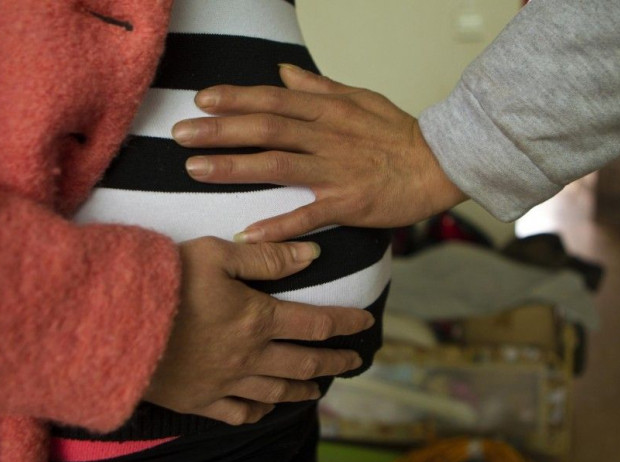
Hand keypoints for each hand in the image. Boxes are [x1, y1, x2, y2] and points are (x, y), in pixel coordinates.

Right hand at [144, 236, 372, 425]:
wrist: (110, 325)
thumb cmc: (163, 282)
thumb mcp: (216, 255)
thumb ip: (266, 256)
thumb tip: (312, 254)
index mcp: (257, 319)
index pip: (316, 323)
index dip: (346, 323)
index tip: (367, 324)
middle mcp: (248, 356)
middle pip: (304, 362)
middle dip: (334, 361)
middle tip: (355, 361)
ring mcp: (224, 383)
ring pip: (277, 392)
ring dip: (304, 389)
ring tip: (319, 387)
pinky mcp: (198, 400)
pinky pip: (237, 413)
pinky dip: (257, 412)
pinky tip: (265, 409)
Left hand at [172, 64, 467, 242]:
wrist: (440, 164)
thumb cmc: (400, 134)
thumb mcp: (360, 99)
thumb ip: (319, 88)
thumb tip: (283, 72)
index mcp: (328, 111)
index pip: (273, 99)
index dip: (235, 98)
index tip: (202, 100)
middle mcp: (326, 137)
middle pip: (265, 129)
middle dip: (219, 130)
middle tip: (180, 133)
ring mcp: (335, 171)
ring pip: (277, 165)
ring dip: (234, 167)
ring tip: (195, 169)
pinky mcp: (348, 203)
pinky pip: (308, 214)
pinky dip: (278, 224)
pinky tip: (248, 232)